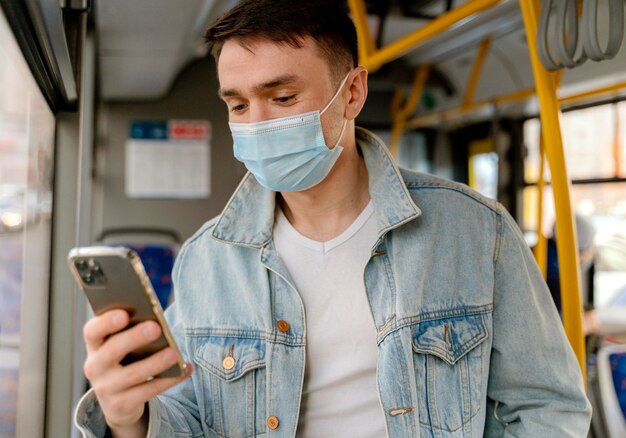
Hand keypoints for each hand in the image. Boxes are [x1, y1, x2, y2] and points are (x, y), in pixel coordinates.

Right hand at [82, 309, 192, 435]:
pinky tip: (185, 369)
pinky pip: (148, 391)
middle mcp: (95, 366)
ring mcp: (106, 388)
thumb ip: (132, 331)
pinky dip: (169, 380)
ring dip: (155, 362)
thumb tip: (157, 321)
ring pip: (132, 374)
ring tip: (174, 353)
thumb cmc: (124, 360)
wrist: (117, 401)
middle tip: (155, 327)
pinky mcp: (121, 405)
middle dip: (134, 338)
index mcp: (95, 345)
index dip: (106, 322)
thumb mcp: (121, 346)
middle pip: (112, 350)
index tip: (124, 314)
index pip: (92, 331)